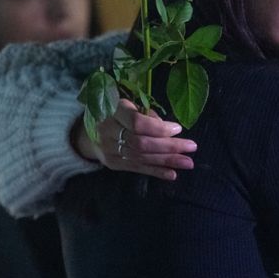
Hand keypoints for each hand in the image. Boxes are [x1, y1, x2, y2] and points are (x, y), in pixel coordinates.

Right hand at [72, 99, 195, 180]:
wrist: (87, 130)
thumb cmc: (114, 111)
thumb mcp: (126, 104)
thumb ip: (145, 114)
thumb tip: (169, 129)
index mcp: (111, 111)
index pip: (136, 123)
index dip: (159, 128)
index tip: (178, 128)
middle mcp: (107, 131)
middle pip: (141, 143)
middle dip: (169, 146)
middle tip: (191, 147)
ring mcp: (109, 150)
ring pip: (141, 158)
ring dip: (167, 161)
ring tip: (188, 162)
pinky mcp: (113, 163)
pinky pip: (137, 169)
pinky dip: (156, 172)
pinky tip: (172, 174)